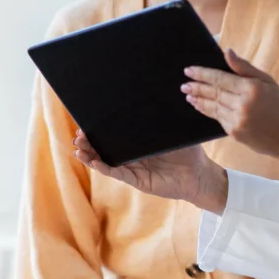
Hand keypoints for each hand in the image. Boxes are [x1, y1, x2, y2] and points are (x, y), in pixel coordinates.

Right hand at [73, 133, 227, 211]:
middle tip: (78, 134)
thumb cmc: (190, 152)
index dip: (102, 130)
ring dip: (91, 156)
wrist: (200, 175)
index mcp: (141, 144)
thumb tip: (156, 98)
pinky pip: (117, 174)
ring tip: (78, 148)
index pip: (117, 135)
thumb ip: (163, 120)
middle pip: (106, 148)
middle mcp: (134, 156)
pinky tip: (92, 162)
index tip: (88, 121)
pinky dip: (104, 168)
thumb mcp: (174, 132)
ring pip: (107, 162)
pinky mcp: (138, 180)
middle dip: (90, 142)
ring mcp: (134, 169)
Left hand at [182, 50, 278, 176]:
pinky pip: (218, 119)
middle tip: (184, 83)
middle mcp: (242, 104)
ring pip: (212, 107)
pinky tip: (201, 106)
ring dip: (198, 100)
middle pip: (213, 92)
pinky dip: (208, 111)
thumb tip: (226, 52)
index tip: (189, 70)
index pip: (220, 78)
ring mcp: (237, 120)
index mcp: (251, 88)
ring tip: (188, 94)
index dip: (202, 74)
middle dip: (196, 87)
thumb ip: (245, 68)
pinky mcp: (235, 132)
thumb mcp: (268, 81)